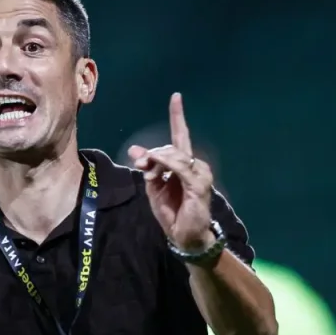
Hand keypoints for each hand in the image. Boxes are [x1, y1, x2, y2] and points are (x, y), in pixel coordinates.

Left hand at [128, 93, 214, 251]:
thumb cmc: (173, 214)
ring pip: (174, 155)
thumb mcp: (155, 188)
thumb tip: (136, 150)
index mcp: (185, 165)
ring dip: (156, 161)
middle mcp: (195, 166)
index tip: (176, 97)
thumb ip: (148, 168)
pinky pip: (179, 167)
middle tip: (138, 163)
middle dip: (152, 154)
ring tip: (147, 173)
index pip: (181, 136)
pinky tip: (155, 171)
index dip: (178, 116)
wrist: (185, 237)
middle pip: (171, 147)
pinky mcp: (198, 185)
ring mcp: (199, 174)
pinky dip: (165, 165)